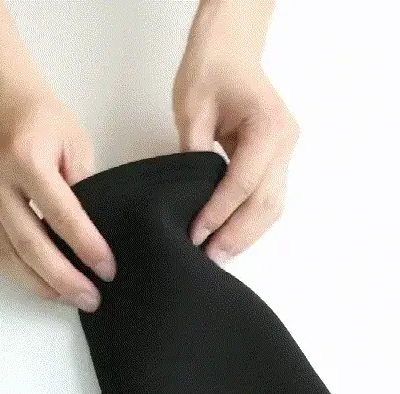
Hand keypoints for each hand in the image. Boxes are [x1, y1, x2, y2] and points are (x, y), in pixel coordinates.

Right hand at [0, 67, 115, 311]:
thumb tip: (93, 228)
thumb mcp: (73, 142)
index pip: (65, 218)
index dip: (89, 249)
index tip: (108, 270)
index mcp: (26, 159)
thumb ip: (83, 185)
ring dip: (39, 284)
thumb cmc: (38, 111)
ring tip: (68, 299)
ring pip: (6, 256)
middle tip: (91, 299)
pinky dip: (17, 271)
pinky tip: (39, 281)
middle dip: (65, 280)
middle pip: (31, 246)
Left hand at [173, 0, 299, 264]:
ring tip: (219, 254)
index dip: (218, 213)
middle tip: (210, 257)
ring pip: (273, 207)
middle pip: (265, 203)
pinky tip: (232, 236)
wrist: (230, 52)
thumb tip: (191, 200)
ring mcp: (286, 153)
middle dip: (236, 235)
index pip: (243, 183)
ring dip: (247, 235)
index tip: (196, 235)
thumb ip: (194, 156)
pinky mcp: (278, 160)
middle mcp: (285, 144)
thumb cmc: (209, 71)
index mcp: (268, 127)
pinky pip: (269, 199)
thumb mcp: (192, 110)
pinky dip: (252, 222)